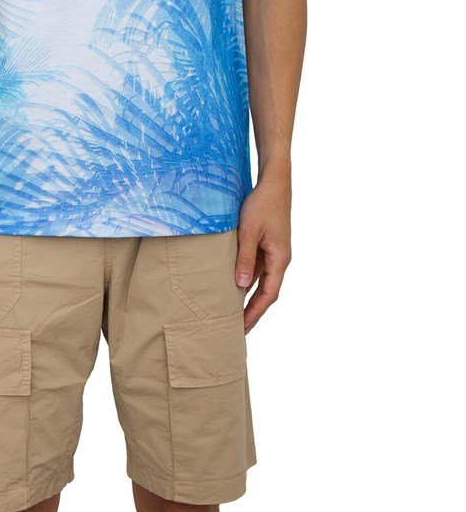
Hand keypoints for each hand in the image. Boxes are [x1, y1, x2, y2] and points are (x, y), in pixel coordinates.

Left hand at [234, 173, 291, 333]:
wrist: (274, 183)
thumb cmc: (262, 205)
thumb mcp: (249, 232)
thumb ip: (245, 258)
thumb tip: (241, 285)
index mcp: (280, 259)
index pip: (269, 294)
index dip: (256, 312)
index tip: (243, 328)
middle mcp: (280, 259)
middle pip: (267, 291)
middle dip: (253, 310)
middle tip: (237, 328)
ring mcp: (274, 252)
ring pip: (261, 279)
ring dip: (249, 295)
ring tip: (232, 310)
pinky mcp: (267, 244)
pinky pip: (257, 267)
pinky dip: (247, 277)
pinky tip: (233, 284)